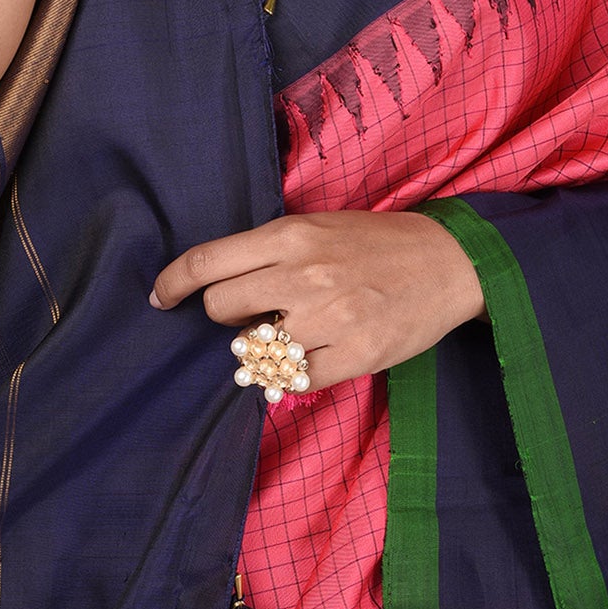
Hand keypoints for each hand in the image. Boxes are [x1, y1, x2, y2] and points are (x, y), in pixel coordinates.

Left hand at [150, 210, 486, 390]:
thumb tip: (217, 286)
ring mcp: (328, 321)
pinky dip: (293, 374)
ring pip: (256, 350)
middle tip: (253, 312)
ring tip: (293, 332)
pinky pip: (294, 382)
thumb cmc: (375, 241)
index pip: (207, 262)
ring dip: (263, 346)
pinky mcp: (354, 358)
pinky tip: (312, 355)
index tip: (160, 296)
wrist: (447, 261)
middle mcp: (302, 276)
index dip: (173, 282)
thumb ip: (269, 253)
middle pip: (219, 309)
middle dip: (226, 315)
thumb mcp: (317, 227)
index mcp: (290, 236)